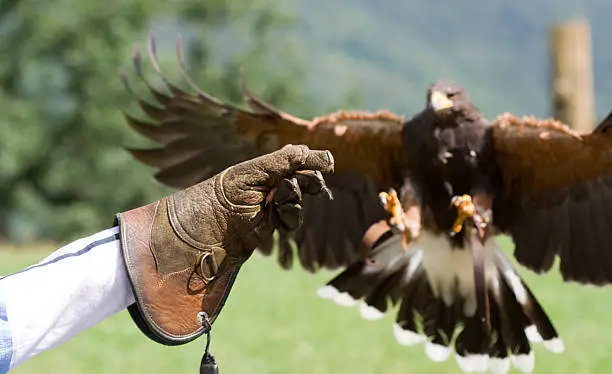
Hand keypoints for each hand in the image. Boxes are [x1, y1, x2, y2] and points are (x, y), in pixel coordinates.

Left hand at [160, 145, 334, 279]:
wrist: (202, 234)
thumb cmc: (220, 197)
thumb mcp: (253, 173)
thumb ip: (282, 161)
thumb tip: (310, 151)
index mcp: (261, 166)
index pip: (294, 158)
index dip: (311, 160)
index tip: (328, 163)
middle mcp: (267, 183)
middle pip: (301, 178)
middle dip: (309, 180)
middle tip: (313, 184)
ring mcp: (269, 204)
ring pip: (299, 198)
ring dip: (297, 197)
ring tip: (282, 202)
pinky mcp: (270, 225)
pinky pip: (293, 217)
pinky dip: (293, 216)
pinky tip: (283, 217)